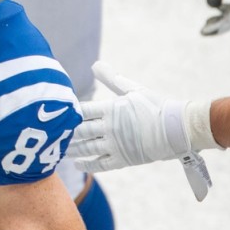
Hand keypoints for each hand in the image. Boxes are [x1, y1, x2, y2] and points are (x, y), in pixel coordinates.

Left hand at [69, 63, 218, 200]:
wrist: (179, 129)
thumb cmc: (156, 105)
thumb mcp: (133, 89)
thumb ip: (112, 79)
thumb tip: (95, 64)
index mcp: (112, 109)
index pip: (83, 111)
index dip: (68, 112)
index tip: (54, 112)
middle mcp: (111, 128)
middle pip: (80, 131)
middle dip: (64, 132)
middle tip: (50, 133)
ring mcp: (117, 145)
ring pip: (87, 148)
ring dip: (72, 149)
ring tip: (59, 149)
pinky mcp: (124, 159)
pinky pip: (101, 164)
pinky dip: (87, 164)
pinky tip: (77, 164)